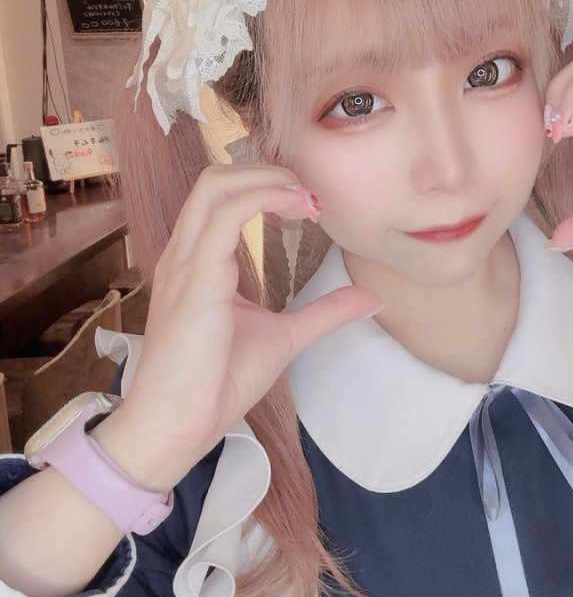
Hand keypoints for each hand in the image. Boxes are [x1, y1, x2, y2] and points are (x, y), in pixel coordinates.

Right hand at [98, 165, 380, 487]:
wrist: (179, 425)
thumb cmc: (216, 383)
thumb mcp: (285, 337)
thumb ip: (324, 313)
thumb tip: (369, 299)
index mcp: (199, 262)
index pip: (222, 196)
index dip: (267, 185)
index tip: (311, 205)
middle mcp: (187, 253)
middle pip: (216, 179)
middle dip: (267, 171)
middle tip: (311, 195)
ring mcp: (187, 262)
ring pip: (216, 186)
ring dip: (268, 179)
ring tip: (308, 199)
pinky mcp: (195, 278)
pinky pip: (225, 216)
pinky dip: (264, 198)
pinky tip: (298, 209)